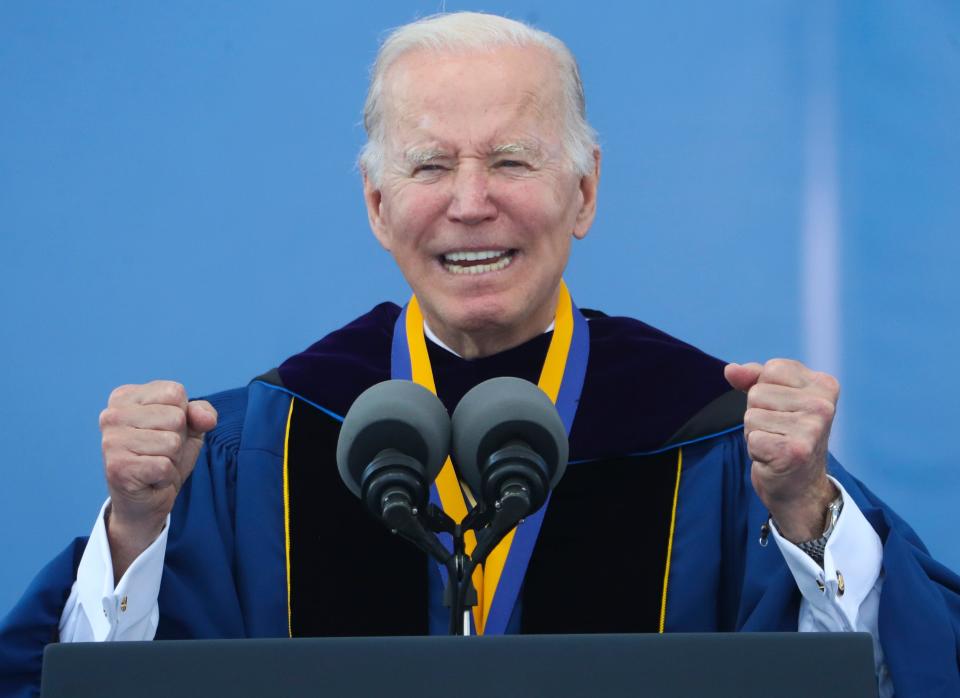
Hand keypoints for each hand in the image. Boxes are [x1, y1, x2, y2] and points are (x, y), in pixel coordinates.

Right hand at [99, 380, 216, 578]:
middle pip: (175, 417)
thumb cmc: (165, 455)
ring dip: (172, 459)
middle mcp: (112, 415)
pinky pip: (164, 466)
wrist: (147, 498)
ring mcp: (111, 441)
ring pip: (171, 442)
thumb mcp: (190, 428)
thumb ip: (201, 413)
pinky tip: (151, 478)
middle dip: (178, 439)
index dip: (183, 415)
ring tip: (156, 464)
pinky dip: (166, 476)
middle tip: (160, 452)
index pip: (175, 392)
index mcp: (125, 397)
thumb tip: (207, 419)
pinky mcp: (117, 468)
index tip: (165, 430)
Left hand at [724, 359, 839, 542]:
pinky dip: (755, 450)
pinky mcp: (794, 451)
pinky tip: (773, 458)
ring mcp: (811, 429)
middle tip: (778, 432)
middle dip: (759, 414)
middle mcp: (823, 406)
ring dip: (755, 433)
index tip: (784, 411)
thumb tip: (730, 370)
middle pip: (758, 393)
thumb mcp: (775, 400)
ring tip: (776, 444)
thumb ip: (753, 378)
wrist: (800, 488)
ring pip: (751, 415)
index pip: (771, 369)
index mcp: (824, 385)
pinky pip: (752, 437)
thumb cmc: (786, 436)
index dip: (766, 391)